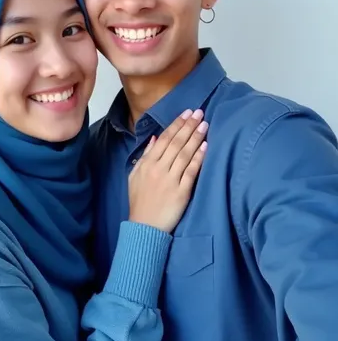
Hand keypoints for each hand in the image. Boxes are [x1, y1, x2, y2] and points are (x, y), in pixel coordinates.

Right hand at [128, 110, 206, 233]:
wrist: (144, 227)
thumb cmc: (139, 202)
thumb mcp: (135, 176)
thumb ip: (145, 156)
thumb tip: (155, 139)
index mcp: (147, 164)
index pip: (164, 139)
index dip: (176, 124)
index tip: (187, 113)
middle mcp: (159, 169)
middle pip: (176, 143)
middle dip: (188, 126)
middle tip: (199, 112)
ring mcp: (170, 180)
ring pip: (184, 154)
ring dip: (195, 137)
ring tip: (204, 124)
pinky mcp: (181, 192)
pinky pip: (191, 171)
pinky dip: (198, 158)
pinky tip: (205, 146)